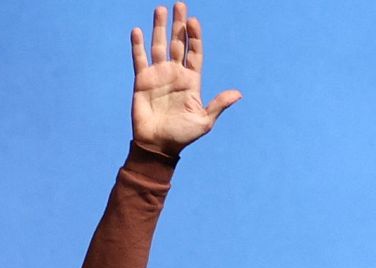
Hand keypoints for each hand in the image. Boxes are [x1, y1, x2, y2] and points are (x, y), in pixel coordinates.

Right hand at [130, 3, 240, 155]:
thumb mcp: (204, 121)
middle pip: (178, 43)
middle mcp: (175, 74)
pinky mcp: (142, 80)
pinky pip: (139, 59)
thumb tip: (238, 94)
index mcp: (192, 81)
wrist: (158, 145)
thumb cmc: (183, 136)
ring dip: (159, 28)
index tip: (194, 22)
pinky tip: (138, 31)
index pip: (194, 53)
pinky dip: (138, 45)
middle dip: (179, 25)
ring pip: (159, 46)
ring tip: (160, 9)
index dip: (195, 37)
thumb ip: (218, 104)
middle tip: (180, 4)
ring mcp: (158, 75)